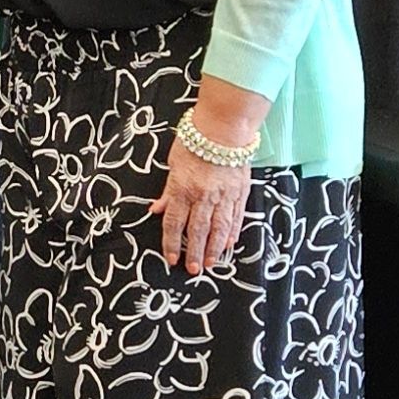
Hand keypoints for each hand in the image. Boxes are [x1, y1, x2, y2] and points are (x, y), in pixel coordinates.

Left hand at [150, 143, 251, 275]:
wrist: (223, 128)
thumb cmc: (194, 141)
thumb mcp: (173, 164)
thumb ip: (168, 191)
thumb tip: (157, 210)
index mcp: (182, 189)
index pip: (175, 223)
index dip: (172, 243)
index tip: (172, 258)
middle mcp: (203, 196)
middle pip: (198, 231)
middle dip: (195, 253)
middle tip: (193, 270)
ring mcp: (224, 195)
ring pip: (219, 228)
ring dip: (215, 248)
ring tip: (212, 263)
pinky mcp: (241, 192)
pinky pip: (236, 217)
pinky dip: (233, 232)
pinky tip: (230, 244)